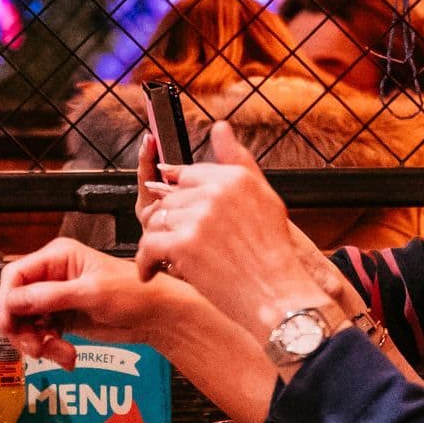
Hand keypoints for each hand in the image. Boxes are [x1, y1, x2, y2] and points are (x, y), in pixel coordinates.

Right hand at [0, 238, 208, 367]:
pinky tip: (67, 357)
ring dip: (38, 343)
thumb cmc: (132, 293)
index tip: (9, 324)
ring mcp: (56, 298)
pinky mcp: (63, 318)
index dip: (6, 301)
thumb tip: (14, 301)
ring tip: (58, 354)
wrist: (156, 316)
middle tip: (35, 348)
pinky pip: (42, 335)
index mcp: (57, 257)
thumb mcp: (90, 293)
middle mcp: (52, 275)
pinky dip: (50, 349)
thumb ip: (50, 296)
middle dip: (22, 328)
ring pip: (27, 323)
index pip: (15, 275)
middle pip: (15, 302)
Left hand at [136, 121, 329, 340]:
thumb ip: (238, 161)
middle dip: (168, 223)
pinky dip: (145, 262)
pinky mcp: (184, 244)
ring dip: (155, 243)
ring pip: (156, 221)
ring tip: (164, 260)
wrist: (278, 295)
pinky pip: (148, 245)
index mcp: (234, 178)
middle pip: (169, 199)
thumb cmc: (272, 254)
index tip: (175, 210)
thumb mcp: (263, 198)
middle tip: (174, 245)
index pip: (187, 174)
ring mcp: (199, 217)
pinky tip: (151, 273)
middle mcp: (216, 191)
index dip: (178, 195)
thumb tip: (220, 126)